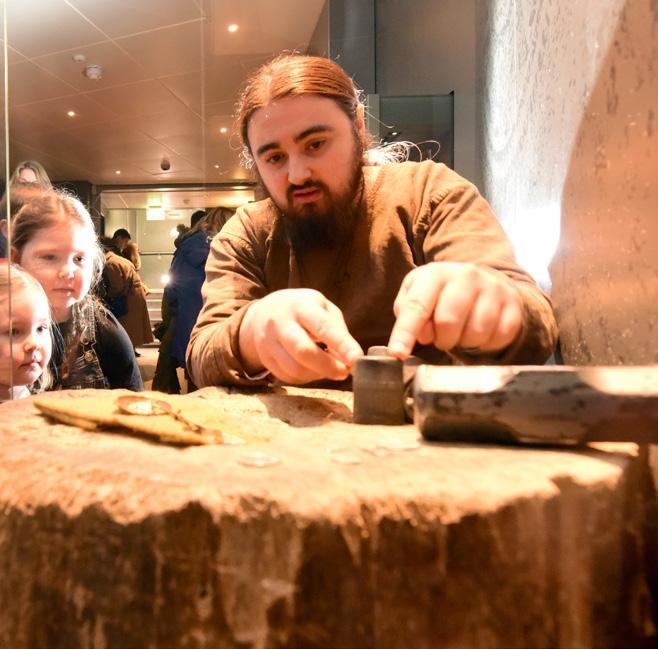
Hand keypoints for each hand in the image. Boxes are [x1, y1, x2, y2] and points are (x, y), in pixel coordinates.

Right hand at [239, 289, 363, 383]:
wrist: (263, 313)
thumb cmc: (302, 310)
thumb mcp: (322, 307)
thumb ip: (337, 330)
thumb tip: (350, 359)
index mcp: (300, 306)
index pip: (324, 327)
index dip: (342, 345)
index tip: (357, 359)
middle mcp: (280, 323)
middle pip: (304, 352)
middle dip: (329, 367)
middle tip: (344, 372)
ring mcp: (268, 342)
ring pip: (295, 369)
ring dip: (318, 375)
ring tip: (329, 369)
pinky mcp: (265, 359)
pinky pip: (288, 377)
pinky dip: (306, 378)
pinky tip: (312, 370)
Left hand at [388, 262, 522, 357]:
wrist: (485, 283)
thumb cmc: (442, 295)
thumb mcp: (418, 295)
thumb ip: (408, 313)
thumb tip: (419, 335)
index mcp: (435, 274)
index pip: (416, 306)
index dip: (406, 332)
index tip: (397, 353)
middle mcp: (466, 276)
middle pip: (448, 322)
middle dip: (441, 339)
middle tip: (442, 337)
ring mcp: (493, 289)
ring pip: (474, 334)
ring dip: (463, 343)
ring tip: (461, 332)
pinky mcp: (513, 306)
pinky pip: (497, 338)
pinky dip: (485, 344)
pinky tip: (480, 333)